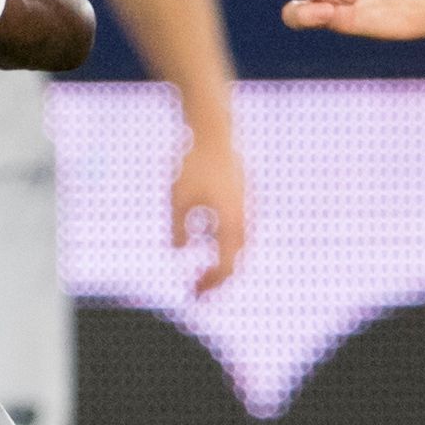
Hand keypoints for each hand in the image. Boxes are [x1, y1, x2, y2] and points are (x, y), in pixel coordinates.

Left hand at [167, 126, 251, 292]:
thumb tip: (178, 252)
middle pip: (236, 259)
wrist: (214, 130)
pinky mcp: (242, 194)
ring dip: (223, 259)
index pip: (225, 266)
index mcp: (230, 222)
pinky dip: (224, 240)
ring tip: (203, 270)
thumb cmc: (194, 163)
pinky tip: (204, 235)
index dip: (211, 284)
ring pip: (238, 243)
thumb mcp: (178, 199)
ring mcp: (246, 205)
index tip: (195, 294)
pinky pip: (237, 226)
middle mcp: (243, 217)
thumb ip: (178, 229)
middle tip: (199, 289)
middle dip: (218, 277)